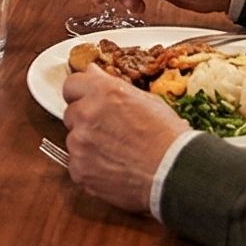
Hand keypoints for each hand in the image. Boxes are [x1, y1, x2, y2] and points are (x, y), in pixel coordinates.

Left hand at [59, 67, 193, 215]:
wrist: (174, 173)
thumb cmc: (168, 137)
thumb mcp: (147, 101)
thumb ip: (112, 86)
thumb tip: (92, 72)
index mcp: (103, 92)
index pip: (72, 85)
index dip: (81, 94)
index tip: (87, 101)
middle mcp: (86, 113)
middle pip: (71, 113)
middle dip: (86, 121)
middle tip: (110, 132)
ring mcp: (80, 143)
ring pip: (74, 140)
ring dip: (88, 145)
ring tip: (117, 153)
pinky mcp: (79, 169)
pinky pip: (77, 164)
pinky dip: (90, 168)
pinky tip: (113, 168)